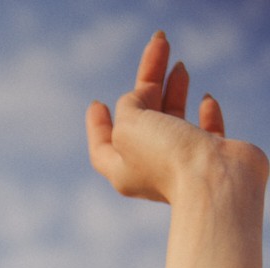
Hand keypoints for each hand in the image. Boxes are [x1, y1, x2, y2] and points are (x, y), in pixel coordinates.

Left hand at [87, 30, 267, 204]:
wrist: (214, 180)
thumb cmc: (166, 156)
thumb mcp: (129, 125)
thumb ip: (128, 106)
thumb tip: (141, 99)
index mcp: (122, 170)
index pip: (102, 147)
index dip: (97, 125)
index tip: (96, 103)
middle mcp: (150, 169)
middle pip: (143, 120)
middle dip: (149, 81)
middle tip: (159, 45)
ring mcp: (183, 164)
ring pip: (174, 122)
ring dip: (175, 92)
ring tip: (180, 65)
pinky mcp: (213, 158)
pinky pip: (206, 134)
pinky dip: (206, 115)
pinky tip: (207, 99)